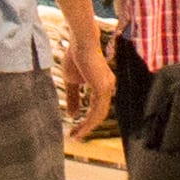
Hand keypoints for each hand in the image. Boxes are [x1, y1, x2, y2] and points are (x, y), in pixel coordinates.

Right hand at [59, 24, 113, 138]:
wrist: (80, 42)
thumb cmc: (76, 57)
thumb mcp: (72, 81)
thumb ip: (73, 98)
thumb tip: (73, 115)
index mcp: (103, 86)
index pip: (97, 108)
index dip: (86, 120)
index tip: (74, 129)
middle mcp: (108, 88)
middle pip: (99, 114)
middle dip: (87, 127)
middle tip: (75, 136)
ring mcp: (107, 88)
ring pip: (99, 115)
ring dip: (87, 127)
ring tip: (76, 135)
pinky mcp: (103, 88)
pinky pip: (97, 110)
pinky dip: (89, 121)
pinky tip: (80, 127)